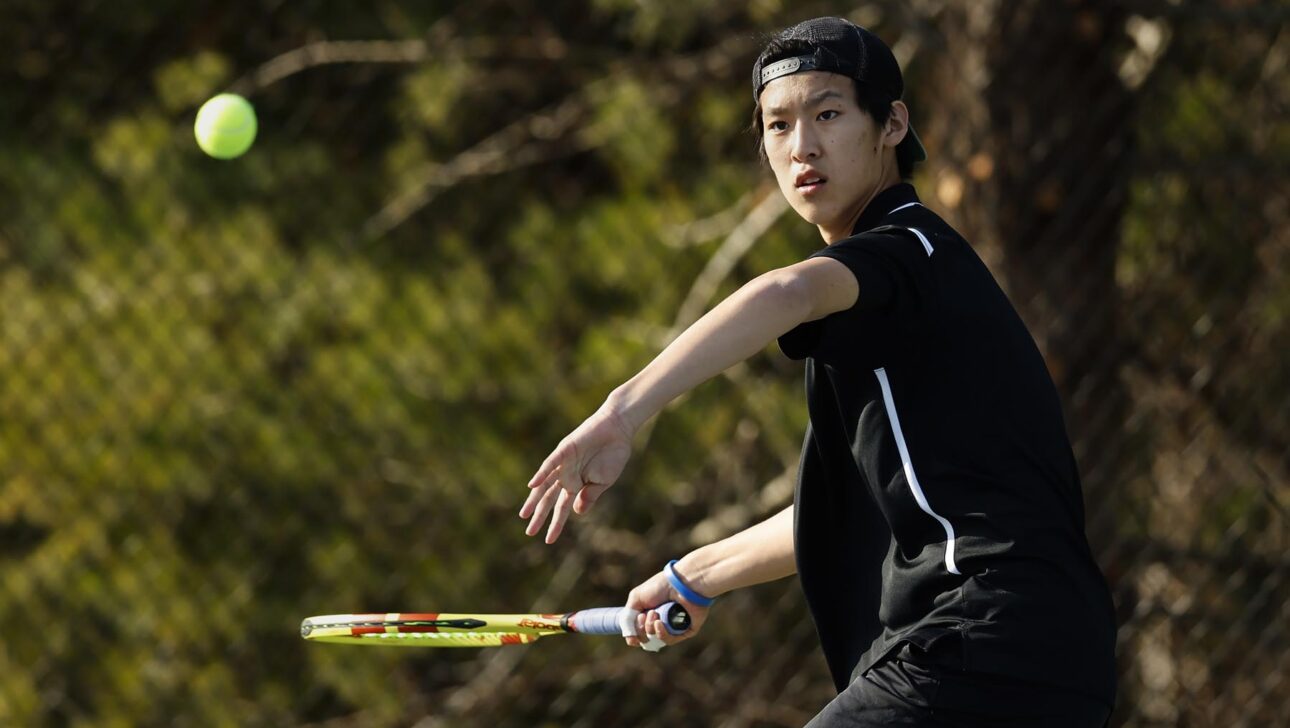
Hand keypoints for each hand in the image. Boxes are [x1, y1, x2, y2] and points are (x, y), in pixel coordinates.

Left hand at [520, 404, 634, 542]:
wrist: (618, 430)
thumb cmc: (613, 455)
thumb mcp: (603, 483)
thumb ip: (589, 497)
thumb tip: (576, 513)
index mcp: (576, 485)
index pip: (562, 507)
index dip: (555, 523)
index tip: (548, 540)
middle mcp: (566, 476)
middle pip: (548, 498)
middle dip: (539, 515)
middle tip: (529, 532)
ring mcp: (563, 463)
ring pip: (544, 483)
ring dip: (534, 499)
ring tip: (524, 514)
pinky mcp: (565, 450)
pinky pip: (551, 463)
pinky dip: (542, 473)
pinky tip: (533, 485)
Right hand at [623, 570, 709, 648]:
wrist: (681, 583)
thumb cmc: (660, 586)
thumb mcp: (636, 598)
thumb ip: (628, 618)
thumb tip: (630, 640)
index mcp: (649, 614)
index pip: (638, 633)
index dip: (633, 633)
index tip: (634, 624)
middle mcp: (660, 622)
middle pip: (644, 639)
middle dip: (641, 628)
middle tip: (644, 615)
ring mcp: (672, 628)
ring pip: (655, 641)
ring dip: (650, 628)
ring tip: (655, 614)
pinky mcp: (685, 631)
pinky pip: (669, 640)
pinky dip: (661, 633)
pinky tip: (659, 623)